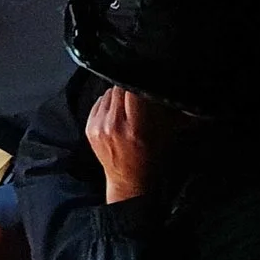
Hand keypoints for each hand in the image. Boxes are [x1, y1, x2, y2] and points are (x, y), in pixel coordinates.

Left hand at [85, 86, 170, 204]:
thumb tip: (171, 85)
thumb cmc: (152, 157)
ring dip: (119, 93)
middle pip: (119, 87)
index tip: (146, 79)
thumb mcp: (167, 132)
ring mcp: (98, 126)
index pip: (133, 89)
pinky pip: (99, 102)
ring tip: (130, 105)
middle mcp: (114, 125)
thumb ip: (169, 108)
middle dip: (131, 86)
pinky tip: (118, 112)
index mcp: (135, 127)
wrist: (128, 179)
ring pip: (108, 92)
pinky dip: (109, 102)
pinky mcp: (89, 127)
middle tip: (140, 93)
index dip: (140, 80)